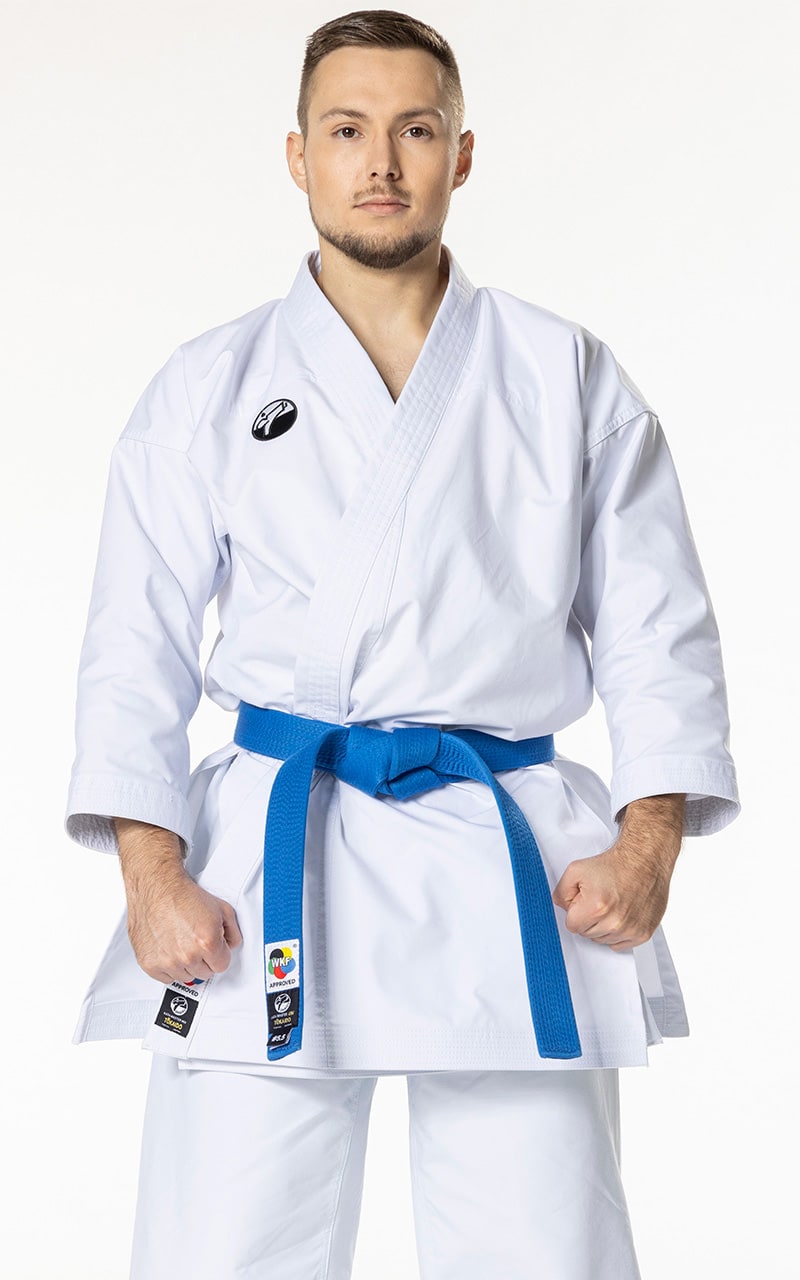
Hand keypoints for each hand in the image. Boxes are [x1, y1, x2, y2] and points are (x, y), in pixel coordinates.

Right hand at [114, 818, 242, 983]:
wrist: (157, 887)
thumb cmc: (184, 895)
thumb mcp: (221, 908)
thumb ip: (233, 931)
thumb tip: (231, 945)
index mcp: (207, 943)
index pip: (222, 966)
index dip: (218, 953)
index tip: (212, 945)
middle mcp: (187, 955)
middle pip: (204, 973)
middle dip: (203, 959)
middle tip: (195, 941)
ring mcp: (167, 961)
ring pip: (185, 977)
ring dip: (185, 964)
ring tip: (181, 942)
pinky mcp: (149, 963)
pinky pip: (166, 978)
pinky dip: (168, 967)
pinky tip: (169, 949)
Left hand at [552, 793, 684, 951]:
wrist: (643, 860)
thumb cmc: (614, 865)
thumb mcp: (576, 870)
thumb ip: (561, 892)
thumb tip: (560, 907)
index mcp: (596, 907)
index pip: (572, 925)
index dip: (576, 911)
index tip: (585, 900)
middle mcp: (615, 922)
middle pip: (588, 934)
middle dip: (589, 919)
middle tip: (600, 900)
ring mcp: (630, 929)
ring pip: (603, 940)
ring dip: (604, 926)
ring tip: (612, 905)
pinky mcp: (643, 933)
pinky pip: (620, 944)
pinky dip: (619, 933)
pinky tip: (622, 914)